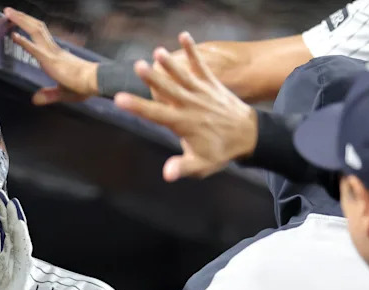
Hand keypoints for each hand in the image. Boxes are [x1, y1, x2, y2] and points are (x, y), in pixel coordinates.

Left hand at [0, 190, 32, 289]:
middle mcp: (8, 267)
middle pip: (10, 234)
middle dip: (5, 213)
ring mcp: (15, 273)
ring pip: (19, 240)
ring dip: (14, 220)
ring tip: (8, 201)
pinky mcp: (20, 280)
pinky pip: (23, 255)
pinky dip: (21, 237)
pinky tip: (17, 222)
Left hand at [4, 7, 98, 105]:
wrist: (93, 82)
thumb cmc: (83, 86)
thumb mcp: (62, 93)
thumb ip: (49, 95)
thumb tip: (35, 99)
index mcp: (56, 55)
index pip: (41, 36)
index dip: (30, 28)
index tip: (19, 22)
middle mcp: (53, 50)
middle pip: (36, 28)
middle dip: (23, 18)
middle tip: (10, 11)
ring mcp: (51, 53)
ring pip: (35, 31)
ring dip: (21, 21)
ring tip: (9, 12)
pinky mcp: (50, 60)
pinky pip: (35, 49)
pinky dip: (23, 41)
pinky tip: (14, 35)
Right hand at [113, 32, 258, 181]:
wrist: (248, 135)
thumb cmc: (220, 152)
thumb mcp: (200, 165)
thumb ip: (182, 167)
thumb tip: (167, 174)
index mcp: (183, 123)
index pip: (155, 114)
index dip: (136, 106)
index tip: (120, 99)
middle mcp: (191, 105)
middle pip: (167, 90)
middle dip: (152, 78)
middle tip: (137, 66)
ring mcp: (201, 92)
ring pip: (182, 76)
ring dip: (169, 63)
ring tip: (157, 52)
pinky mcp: (211, 84)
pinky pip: (201, 65)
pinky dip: (193, 51)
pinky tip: (183, 36)